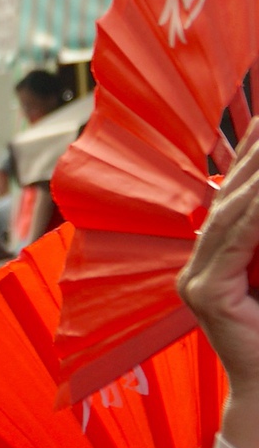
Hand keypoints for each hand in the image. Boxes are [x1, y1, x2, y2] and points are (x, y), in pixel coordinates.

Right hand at [186, 137, 258, 447]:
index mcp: (214, 261)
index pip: (235, 197)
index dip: (249, 153)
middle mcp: (197, 267)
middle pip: (230, 197)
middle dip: (255, 154)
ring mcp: (194, 280)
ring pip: (231, 213)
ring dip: (257, 174)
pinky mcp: (202, 294)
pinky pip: (234, 241)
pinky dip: (255, 211)